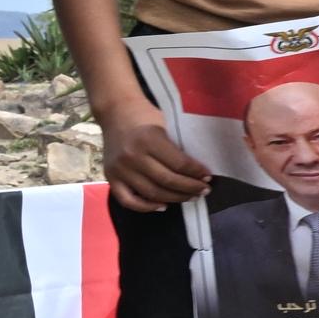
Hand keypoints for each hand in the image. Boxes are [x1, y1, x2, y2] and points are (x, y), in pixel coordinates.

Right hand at [97, 104, 212, 212]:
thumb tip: (198, 171)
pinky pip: (128, 200)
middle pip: (167, 181)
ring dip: (175, 198)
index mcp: (149, 140)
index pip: (179, 164)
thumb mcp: (165, 124)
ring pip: (152, 193)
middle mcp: (133, 157)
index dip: (197, 173)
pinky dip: (146, 207)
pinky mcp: (110, 177)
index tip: (208, 177)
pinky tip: (163, 205)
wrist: (115, 111)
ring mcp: (120, 169)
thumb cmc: (145, 115)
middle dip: (190, 188)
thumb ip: (176, 148)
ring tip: (190, 197)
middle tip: (204, 190)